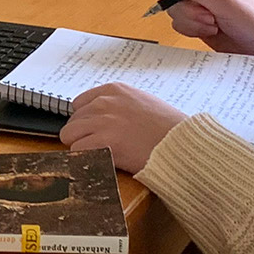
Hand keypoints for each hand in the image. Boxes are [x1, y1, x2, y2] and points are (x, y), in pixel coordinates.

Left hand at [59, 84, 185, 173]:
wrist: (183, 144)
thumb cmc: (168, 129)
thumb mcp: (142, 103)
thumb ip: (118, 106)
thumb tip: (98, 118)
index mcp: (114, 90)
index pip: (79, 104)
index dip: (87, 122)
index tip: (97, 132)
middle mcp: (105, 102)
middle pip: (73, 122)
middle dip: (84, 136)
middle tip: (103, 148)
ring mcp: (103, 121)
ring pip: (70, 136)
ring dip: (82, 148)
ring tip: (102, 156)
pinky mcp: (104, 141)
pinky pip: (77, 151)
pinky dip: (85, 160)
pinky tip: (101, 163)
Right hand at [150, 0, 253, 56]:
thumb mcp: (224, 3)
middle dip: (186, 7)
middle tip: (207, 15)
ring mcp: (200, 6)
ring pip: (175, 9)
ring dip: (191, 20)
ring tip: (213, 24)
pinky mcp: (198, 22)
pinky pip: (179, 23)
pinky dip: (191, 29)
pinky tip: (210, 31)